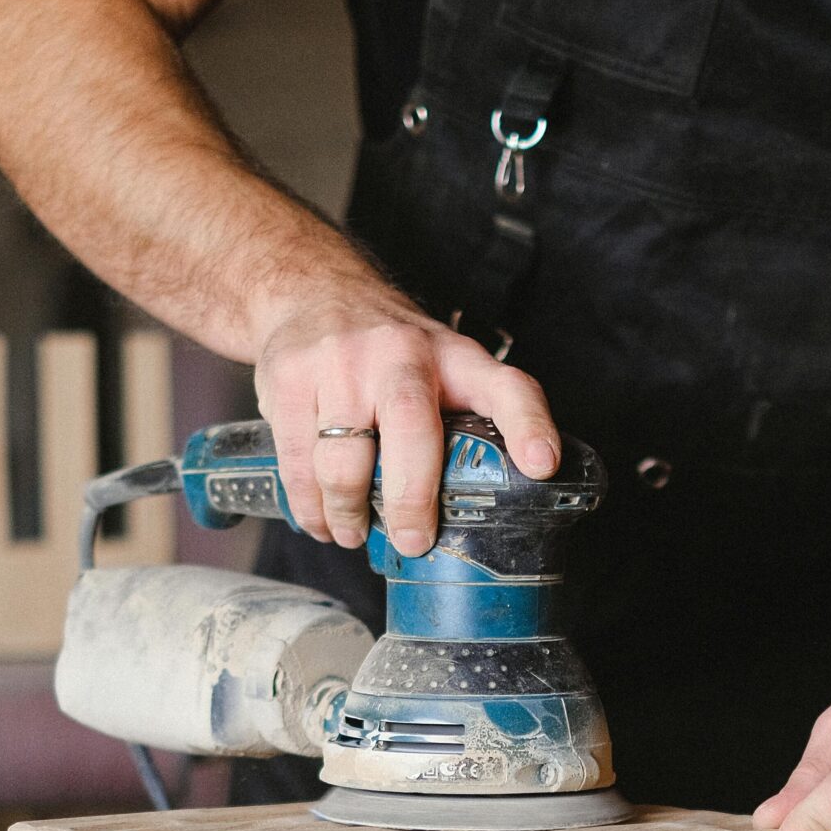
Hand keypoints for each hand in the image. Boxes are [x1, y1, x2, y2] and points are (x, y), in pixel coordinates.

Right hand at [252, 292, 561, 554]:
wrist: (310, 290)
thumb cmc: (389, 349)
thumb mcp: (442, 364)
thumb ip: (466, 417)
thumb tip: (491, 506)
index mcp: (454, 357)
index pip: (505, 386)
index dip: (528, 427)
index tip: (541, 466)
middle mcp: (401, 352)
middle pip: (411, 427)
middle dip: (412, 496)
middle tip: (413, 539)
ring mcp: (340, 363)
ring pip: (343, 458)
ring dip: (348, 512)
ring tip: (353, 533)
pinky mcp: (289, 379)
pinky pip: (297, 461)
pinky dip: (309, 505)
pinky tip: (320, 519)